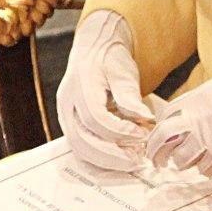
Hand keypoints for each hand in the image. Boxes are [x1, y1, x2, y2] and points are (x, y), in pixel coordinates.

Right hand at [53, 9, 152, 173]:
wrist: (93, 49)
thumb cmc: (109, 58)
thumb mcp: (124, 71)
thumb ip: (130, 95)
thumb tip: (145, 118)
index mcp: (79, 88)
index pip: (96, 119)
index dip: (120, 132)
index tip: (142, 135)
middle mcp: (67, 105)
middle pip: (82, 141)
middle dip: (112, 156)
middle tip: (138, 160)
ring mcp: (66, 116)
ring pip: (79, 149)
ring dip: (106, 160)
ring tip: (132, 160)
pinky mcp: (71, 124)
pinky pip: (82, 147)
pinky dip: (102, 157)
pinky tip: (122, 156)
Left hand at [143, 66, 211, 178]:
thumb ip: (209, 100)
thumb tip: (198, 113)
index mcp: (201, 96)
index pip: (166, 115)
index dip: (162, 129)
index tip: (163, 137)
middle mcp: (200, 116)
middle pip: (163, 138)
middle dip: (156, 152)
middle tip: (157, 161)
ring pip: (182, 158)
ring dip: (184, 163)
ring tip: (189, 164)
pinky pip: (206, 169)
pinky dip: (207, 170)